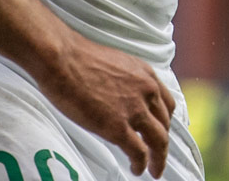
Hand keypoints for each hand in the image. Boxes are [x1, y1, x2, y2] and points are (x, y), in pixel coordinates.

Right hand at [36, 35, 175, 176]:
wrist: (62, 59)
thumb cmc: (78, 58)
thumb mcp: (115, 63)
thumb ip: (125, 80)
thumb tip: (119, 94)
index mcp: (145, 74)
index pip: (166, 104)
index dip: (165, 121)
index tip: (160, 130)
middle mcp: (147, 91)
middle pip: (164, 125)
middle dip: (162, 142)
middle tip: (158, 154)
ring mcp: (134, 110)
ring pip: (158, 141)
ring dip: (158, 159)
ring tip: (154, 170)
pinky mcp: (118, 128)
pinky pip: (138, 152)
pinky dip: (141, 165)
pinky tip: (137, 169)